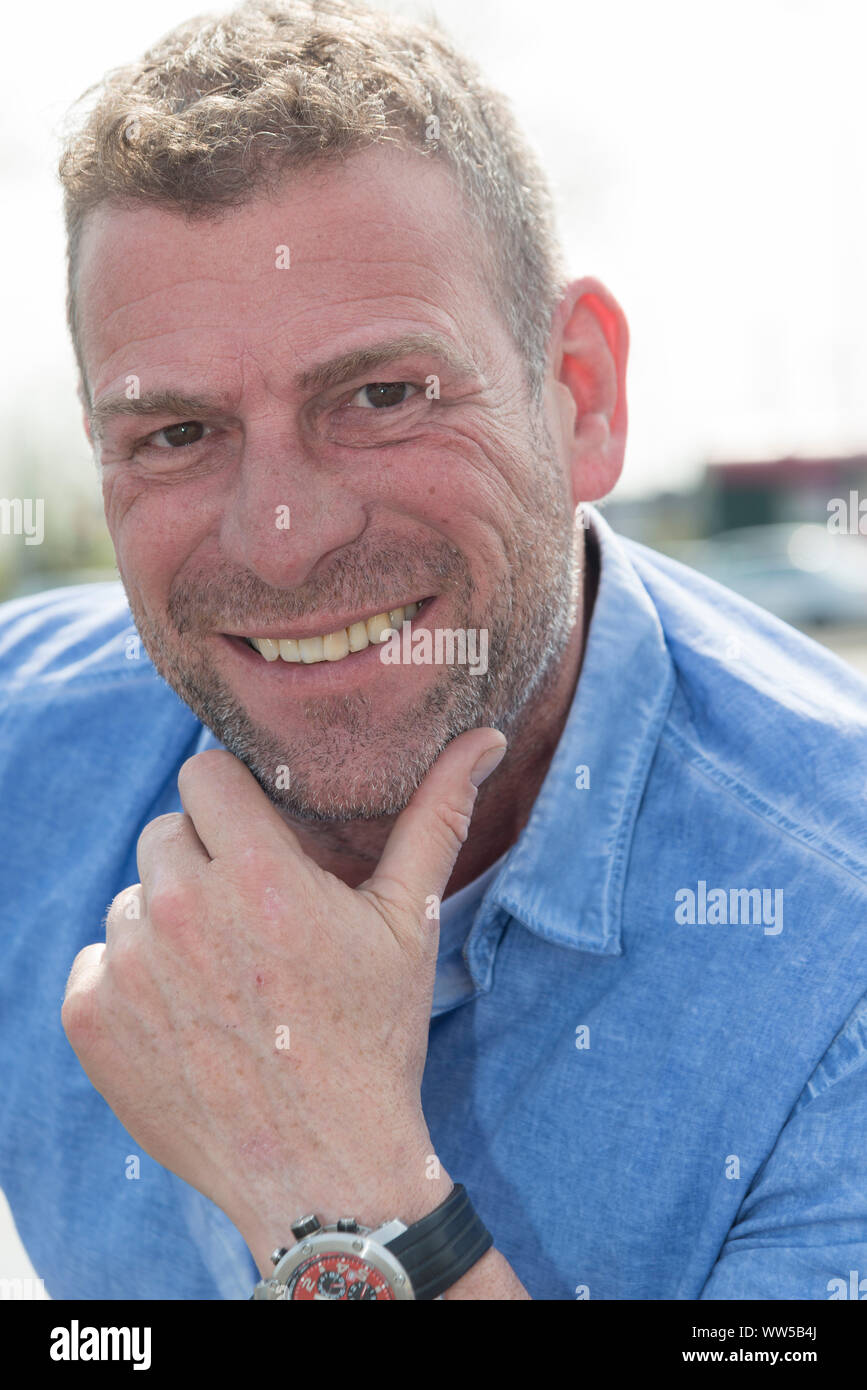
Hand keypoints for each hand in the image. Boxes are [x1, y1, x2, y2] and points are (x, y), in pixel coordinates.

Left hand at [61, 728, 506, 1266]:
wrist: (324, 1169)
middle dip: (203, 862)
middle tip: (250, 920)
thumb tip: (484, 740)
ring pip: (132, 901)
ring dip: (167, 924)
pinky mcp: (91, 1018)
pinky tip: (186, 1019)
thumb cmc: (374, 1040)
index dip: (232, 801)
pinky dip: (132, 982)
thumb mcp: (410, 923)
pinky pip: (97, 962)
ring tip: (223, 978)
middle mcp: (183, 911)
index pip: (203, 774)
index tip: (256, 838)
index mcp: (259, 875)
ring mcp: (130, 968)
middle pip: (166, 834)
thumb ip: (436, 819)